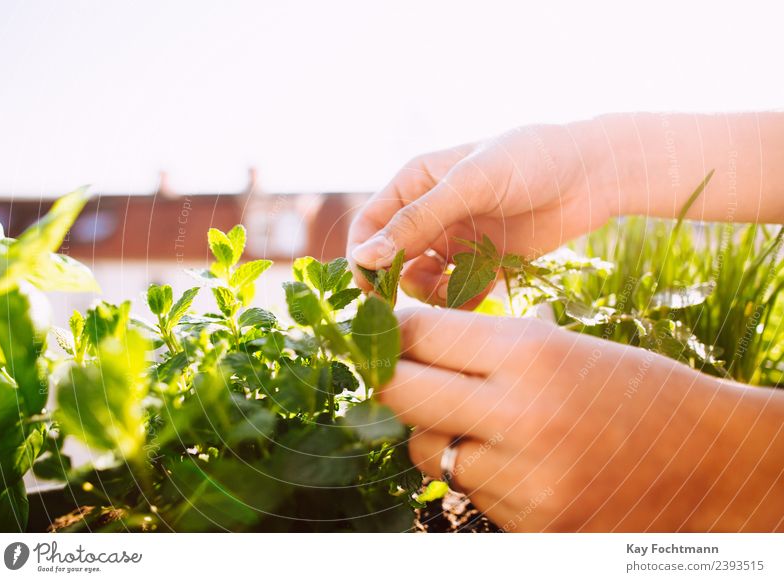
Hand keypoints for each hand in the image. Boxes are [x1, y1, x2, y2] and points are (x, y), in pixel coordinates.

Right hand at [348, 113, 783, 304]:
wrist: (595, 173)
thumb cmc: (529, 161)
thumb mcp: (469, 184)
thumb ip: (418, 221)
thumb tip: (365, 257)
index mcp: (417, 183)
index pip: (370, 226)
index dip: (364, 257)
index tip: (371, 288)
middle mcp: (432, 214)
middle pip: (393, 259)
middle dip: (398, 283)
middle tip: (414, 302)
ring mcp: (458, 240)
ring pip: (423, 281)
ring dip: (433, 294)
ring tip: (460, 291)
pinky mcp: (485, 264)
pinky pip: (458, 292)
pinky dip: (462, 300)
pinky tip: (480, 295)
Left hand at [380, 308, 783, 531]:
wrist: (708, 463)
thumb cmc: (632, 388)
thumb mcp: (558, 345)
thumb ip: (480, 347)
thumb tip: (405, 346)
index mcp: (529, 353)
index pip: (417, 334)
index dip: (396, 331)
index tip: (391, 334)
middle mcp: (518, 416)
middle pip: (399, 391)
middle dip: (391, 377)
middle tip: (399, 371)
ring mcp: (522, 480)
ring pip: (423, 448)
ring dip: (433, 431)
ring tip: (476, 421)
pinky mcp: (529, 525)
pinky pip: (465, 490)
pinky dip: (474, 471)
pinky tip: (513, 460)